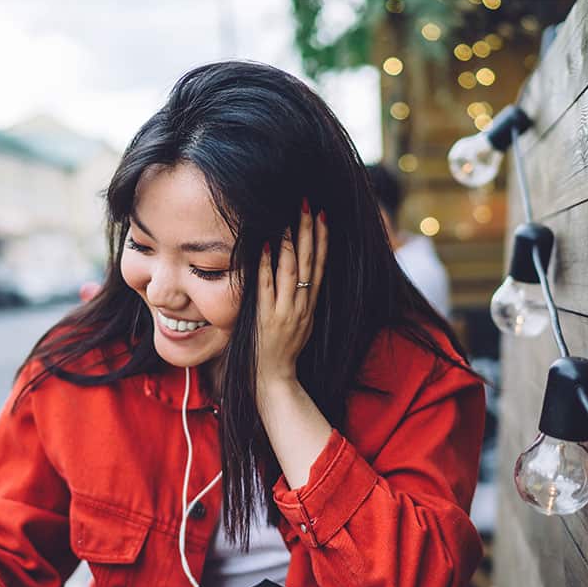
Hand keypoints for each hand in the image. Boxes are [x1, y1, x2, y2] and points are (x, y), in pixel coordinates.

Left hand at [256, 199, 327, 390]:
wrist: (275, 381)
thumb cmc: (283, 354)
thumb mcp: (300, 325)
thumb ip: (301, 302)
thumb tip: (302, 280)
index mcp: (309, 305)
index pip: (319, 266)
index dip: (322, 240)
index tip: (322, 215)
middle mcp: (301, 305)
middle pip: (308, 262)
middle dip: (309, 232)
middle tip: (308, 205)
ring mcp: (284, 312)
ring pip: (291, 272)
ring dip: (290, 243)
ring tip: (289, 218)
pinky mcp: (267, 319)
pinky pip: (266, 288)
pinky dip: (266, 267)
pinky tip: (265, 246)